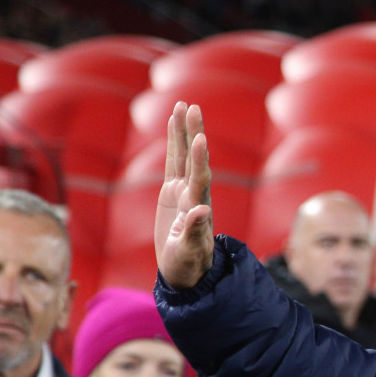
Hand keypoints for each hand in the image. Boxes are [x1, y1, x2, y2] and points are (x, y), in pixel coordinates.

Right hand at [155, 102, 214, 288]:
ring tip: (184, 106)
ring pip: (182, 156)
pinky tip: (174, 124)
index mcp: (197, 208)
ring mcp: (183, 191)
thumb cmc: (189, 264)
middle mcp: (193, 194)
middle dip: (192, 133)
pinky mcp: (173, 192)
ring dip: (183, 132)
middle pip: (193, 159)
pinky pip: (173, 162)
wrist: (186, 270)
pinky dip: (173, 143)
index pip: (200, 178)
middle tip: (192, 107)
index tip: (200, 138)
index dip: (199, 159)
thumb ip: (196, 232)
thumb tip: (202, 212)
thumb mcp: (190, 252)